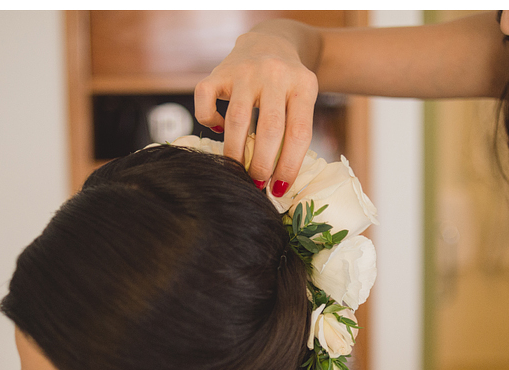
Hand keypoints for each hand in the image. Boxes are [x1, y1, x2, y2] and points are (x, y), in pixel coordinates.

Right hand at [194, 31, 318, 191]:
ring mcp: (245, 71)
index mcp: (303, 85)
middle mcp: (274, 74)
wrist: (272, 42)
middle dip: (262, 164)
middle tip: (257, 183)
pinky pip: (205, 100)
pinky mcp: (219, 71)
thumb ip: (293, 132)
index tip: (280, 189)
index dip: (289, 166)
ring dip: (236, 152)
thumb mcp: (302, 101)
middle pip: (270, 129)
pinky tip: (218, 128)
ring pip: (238, 119)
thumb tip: (277, 183)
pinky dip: (208, 119)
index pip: (299, 132)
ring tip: (237, 170)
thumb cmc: (288, 85)